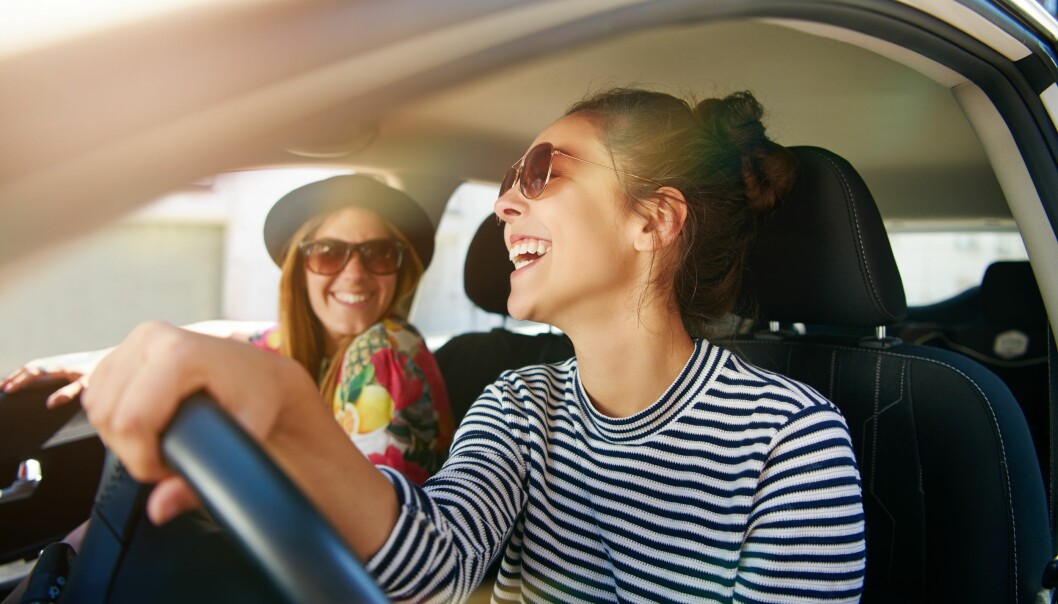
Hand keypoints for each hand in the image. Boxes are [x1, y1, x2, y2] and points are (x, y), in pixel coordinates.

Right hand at [2, 348, 111, 404]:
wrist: (109, 358)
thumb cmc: (99, 373)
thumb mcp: (87, 384)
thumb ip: (69, 392)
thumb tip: (49, 404)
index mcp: (61, 367)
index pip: (34, 373)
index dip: (20, 381)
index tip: (7, 390)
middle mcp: (55, 362)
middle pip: (29, 368)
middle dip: (13, 378)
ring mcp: (55, 362)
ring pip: (31, 367)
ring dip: (17, 375)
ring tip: (3, 385)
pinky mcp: (57, 364)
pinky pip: (37, 367)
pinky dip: (25, 373)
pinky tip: (19, 379)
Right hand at [81, 321, 319, 524]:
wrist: (265, 374)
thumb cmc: (260, 399)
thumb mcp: (245, 436)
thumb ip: (205, 475)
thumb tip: (160, 508)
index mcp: (178, 352)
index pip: (130, 421)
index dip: (144, 459)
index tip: (172, 469)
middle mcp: (152, 338)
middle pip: (109, 416)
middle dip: (134, 451)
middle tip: (172, 457)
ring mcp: (134, 340)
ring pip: (96, 407)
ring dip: (122, 437)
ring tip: (164, 439)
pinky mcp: (122, 350)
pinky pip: (95, 396)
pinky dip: (115, 419)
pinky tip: (148, 423)